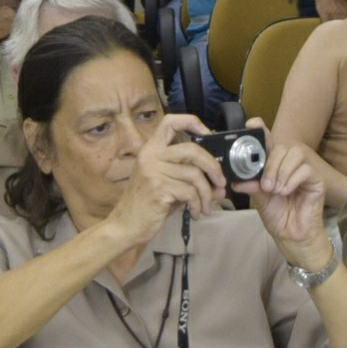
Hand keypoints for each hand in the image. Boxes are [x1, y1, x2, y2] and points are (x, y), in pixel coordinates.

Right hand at [102, 114, 228, 247]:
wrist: (125, 225)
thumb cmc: (147, 204)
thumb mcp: (165, 182)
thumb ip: (188, 176)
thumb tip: (218, 181)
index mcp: (151, 149)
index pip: (170, 122)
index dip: (192, 122)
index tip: (207, 134)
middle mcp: (150, 156)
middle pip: (192, 150)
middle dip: (212, 167)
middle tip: (220, 182)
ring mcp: (153, 172)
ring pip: (195, 175)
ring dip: (207, 193)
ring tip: (206, 206)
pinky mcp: (158, 189)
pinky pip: (190, 192)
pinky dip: (198, 204)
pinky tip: (195, 212)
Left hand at [237, 131, 332, 266]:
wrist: (292, 236)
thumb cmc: (277, 216)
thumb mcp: (259, 199)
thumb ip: (251, 185)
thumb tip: (237, 178)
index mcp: (274, 165)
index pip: (269, 141)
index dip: (260, 130)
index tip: (251, 126)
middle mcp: (289, 164)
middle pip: (282, 146)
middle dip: (271, 164)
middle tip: (266, 185)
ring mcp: (304, 171)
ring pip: (295, 154)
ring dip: (282, 171)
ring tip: (275, 190)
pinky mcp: (316, 180)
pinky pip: (306, 170)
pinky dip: (292, 179)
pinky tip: (286, 191)